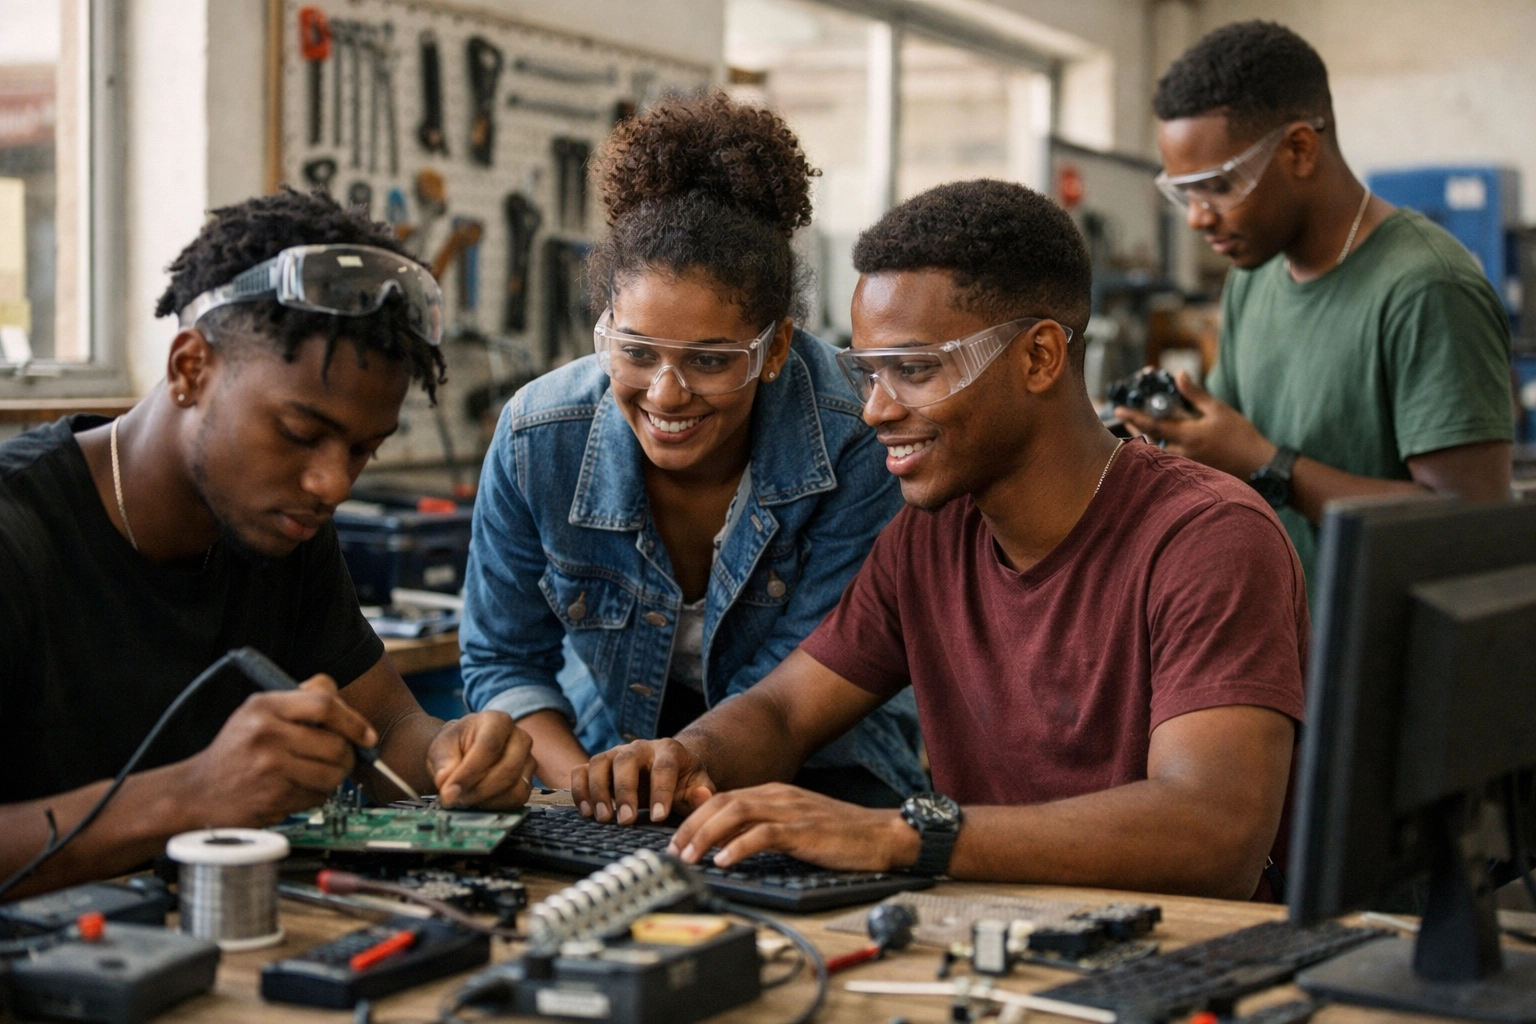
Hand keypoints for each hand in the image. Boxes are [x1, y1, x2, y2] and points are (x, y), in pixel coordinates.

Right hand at [176, 675, 372, 825]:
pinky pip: (318, 797)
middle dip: (346, 756)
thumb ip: (298, 701)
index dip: (354, 720)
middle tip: (337, 759)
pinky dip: (315, 796)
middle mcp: (267, 733)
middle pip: (336, 744)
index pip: (324, 704)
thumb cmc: (234, 753)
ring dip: (333, 778)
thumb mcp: (256, 714)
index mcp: (264, 706)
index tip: (367, 735)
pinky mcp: (275, 797)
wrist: (196, 794)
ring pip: (333, 773)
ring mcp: (271, 767)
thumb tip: (338, 696)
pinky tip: (295, 790)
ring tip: (314, 775)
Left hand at [427, 712, 535, 808]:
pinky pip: (517, 801)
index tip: (449, 790)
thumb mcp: (442, 747)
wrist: (465, 751)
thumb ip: (443, 762)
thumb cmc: (456, 745)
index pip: (489, 745)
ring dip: (486, 801)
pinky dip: (495, 807)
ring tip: (463, 800)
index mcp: (498, 721)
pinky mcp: (528, 782)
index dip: (469, 771)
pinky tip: (477, 802)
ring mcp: (528, 761)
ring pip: (515, 788)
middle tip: (454, 799)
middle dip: (478, 790)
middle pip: (508, 769)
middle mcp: (519, 738)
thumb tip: (445, 781)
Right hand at [572, 738, 715, 824]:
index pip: (664, 767)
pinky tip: (586, 812)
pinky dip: (580, 790)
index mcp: (669, 750)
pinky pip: (581, 770)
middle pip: (626, 760)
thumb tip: (703, 797)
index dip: (661, 791)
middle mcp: (640, 748)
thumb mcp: (698, 785)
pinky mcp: (598, 765)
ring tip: (603, 818)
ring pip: (599, 762)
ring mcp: (615, 754)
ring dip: (598, 791)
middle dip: (625, 791)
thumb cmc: (683, 780)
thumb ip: (702, 794)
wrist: (667, 768)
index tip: (659, 817)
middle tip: (626, 820)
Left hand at [667, 783, 918, 872]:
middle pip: (722, 803)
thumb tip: (727, 845)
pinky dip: (739, 846)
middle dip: (692, 826)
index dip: (695, 818)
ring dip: (707, 835)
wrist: (883, 834)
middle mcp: (778, 796)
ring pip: (736, 813)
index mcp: (774, 793)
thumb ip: (763, 828)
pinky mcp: (804, 831)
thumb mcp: (796, 824)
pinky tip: (724, 860)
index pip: (723, 799)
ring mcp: (791, 811)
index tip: (676, 840)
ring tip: (689, 857)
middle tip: (673, 851)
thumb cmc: (841, 834)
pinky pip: (764, 835)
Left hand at [1115, 371, 1276, 478]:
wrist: (1258, 465)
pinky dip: (1160, 450)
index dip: (1134, 417)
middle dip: (1136, 429)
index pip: (1153, 425)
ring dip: (1147, 440)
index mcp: (1188, 436)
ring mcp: (1187, 465)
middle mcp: (1182, 453)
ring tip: (1140, 428)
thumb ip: (1195, 394)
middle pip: (1149, 442)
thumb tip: (1179, 375)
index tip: (1118, 409)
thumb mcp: (1219, 410)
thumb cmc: (1241, 435)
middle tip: (1126, 418)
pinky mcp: (1193, 471)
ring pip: (1158, 453)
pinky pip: (1169, 461)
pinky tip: (1160, 442)